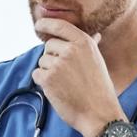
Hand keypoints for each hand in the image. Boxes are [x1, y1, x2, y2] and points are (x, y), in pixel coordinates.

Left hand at [30, 18, 124, 136]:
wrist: (99, 112)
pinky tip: (57, 89)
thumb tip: (95, 35)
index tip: (39, 24)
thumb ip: (91, 46)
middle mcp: (70, 50)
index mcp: (84, 42)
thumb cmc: (99, 89)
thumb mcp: (98, 61)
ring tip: (65, 82)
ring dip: (48, 71)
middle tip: (66, 73)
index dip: (46, 23)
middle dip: (52, 57)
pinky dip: (42, 81)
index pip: (59, 25)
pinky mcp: (47, 78)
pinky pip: (36, 74)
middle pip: (48, 46)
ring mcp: (58, 64)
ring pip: (42, 61)